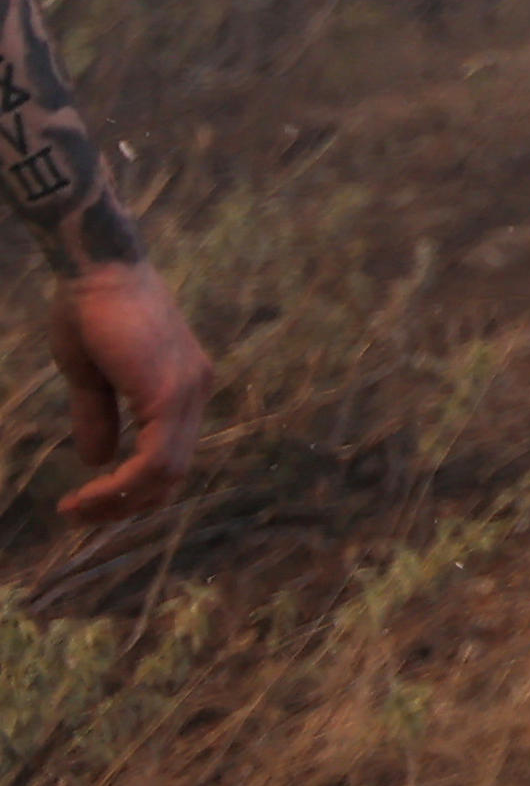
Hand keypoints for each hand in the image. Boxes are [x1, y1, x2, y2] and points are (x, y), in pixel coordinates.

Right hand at [51, 260, 208, 524]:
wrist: (96, 269)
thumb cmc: (90, 312)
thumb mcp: (91, 377)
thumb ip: (100, 417)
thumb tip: (98, 461)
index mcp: (183, 386)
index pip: (169, 456)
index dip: (130, 489)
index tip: (83, 503)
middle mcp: (196, 389)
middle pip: (172, 472)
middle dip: (124, 504)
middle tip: (78, 516)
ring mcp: (189, 390)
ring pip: (166, 472)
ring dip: (120, 501)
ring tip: (76, 511)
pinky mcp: (171, 392)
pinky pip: (156, 459)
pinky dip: (123, 485)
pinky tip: (87, 494)